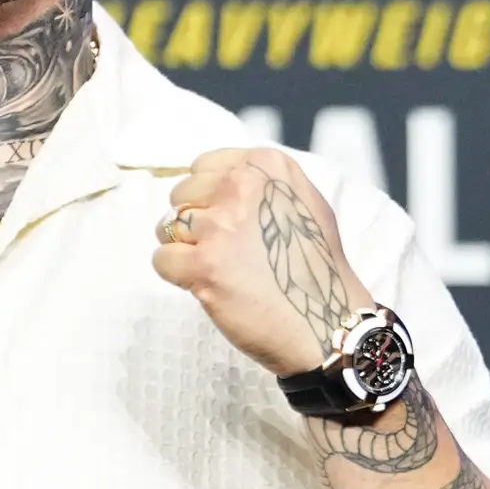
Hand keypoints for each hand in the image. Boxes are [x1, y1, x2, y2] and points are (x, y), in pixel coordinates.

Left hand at [151, 146, 370, 377]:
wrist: (327, 322)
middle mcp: (242, 187)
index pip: (203, 166)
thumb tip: (223, 180)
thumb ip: (264, 184)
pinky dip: (178, 275)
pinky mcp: (203, 264)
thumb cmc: (318, 268)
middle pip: (182, 194)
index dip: (208, 196)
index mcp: (266, 166)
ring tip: (215, 267)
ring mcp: (221, 226)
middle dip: (194, 221)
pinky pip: (162, 259)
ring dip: (185, 249)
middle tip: (222, 249)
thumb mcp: (305, 203)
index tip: (225, 219)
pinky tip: (206, 285)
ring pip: (168, 226)